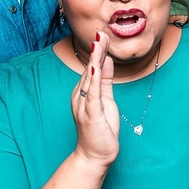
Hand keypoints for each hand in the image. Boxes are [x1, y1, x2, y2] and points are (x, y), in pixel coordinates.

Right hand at [71, 31, 119, 167]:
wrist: (94, 156)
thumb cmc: (100, 129)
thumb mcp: (106, 100)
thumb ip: (105, 81)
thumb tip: (107, 60)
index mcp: (85, 91)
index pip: (92, 67)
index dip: (99, 51)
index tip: (103, 35)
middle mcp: (81, 95)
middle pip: (90, 68)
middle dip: (97, 50)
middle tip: (102, 32)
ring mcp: (84, 104)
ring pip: (90, 77)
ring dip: (95, 59)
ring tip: (99, 42)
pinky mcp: (90, 113)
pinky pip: (92, 93)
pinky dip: (93, 79)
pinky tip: (95, 67)